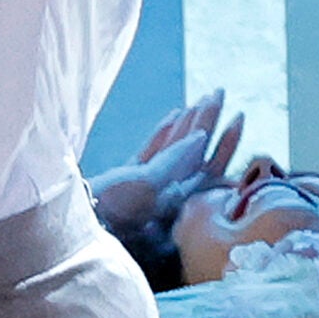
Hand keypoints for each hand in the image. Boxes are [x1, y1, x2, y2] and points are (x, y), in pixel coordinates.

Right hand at [87, 90, 243, 229]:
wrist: (80, 225)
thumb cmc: (112, 207)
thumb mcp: (148, 184)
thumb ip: (173, 161)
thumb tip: (201, 139)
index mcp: (177, 191)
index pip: (209, 161)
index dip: (226, 139)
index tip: (238, 116)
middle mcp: (167, 189)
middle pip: (194, 150)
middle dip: (208, 120)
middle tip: (220, 92)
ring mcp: (148, 184)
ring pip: (174, 148)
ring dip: (189, 122)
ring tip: (203, 98)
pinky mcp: (128, 180)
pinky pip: (151, 152)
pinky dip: (163, 133)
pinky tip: (174, 115)